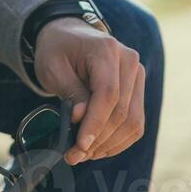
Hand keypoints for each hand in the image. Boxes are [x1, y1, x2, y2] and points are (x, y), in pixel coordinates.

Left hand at [32, 17, 145, 164]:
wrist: (68, 35)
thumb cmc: (57, 50)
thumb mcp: (53, 68)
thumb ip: (71, 92)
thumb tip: (82, 119)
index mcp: (107, 49)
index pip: (108, 94)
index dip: (95, 123)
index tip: (79, 145)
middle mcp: (129, 62)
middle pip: (122, 112)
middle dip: (98, 139)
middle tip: (73, 156)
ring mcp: (137, 76)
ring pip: (133, 122)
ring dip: (109, 145)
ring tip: (83, 155)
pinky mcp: (137, 90)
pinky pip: (136, 123)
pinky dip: (118, 141)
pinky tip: (98, 149)